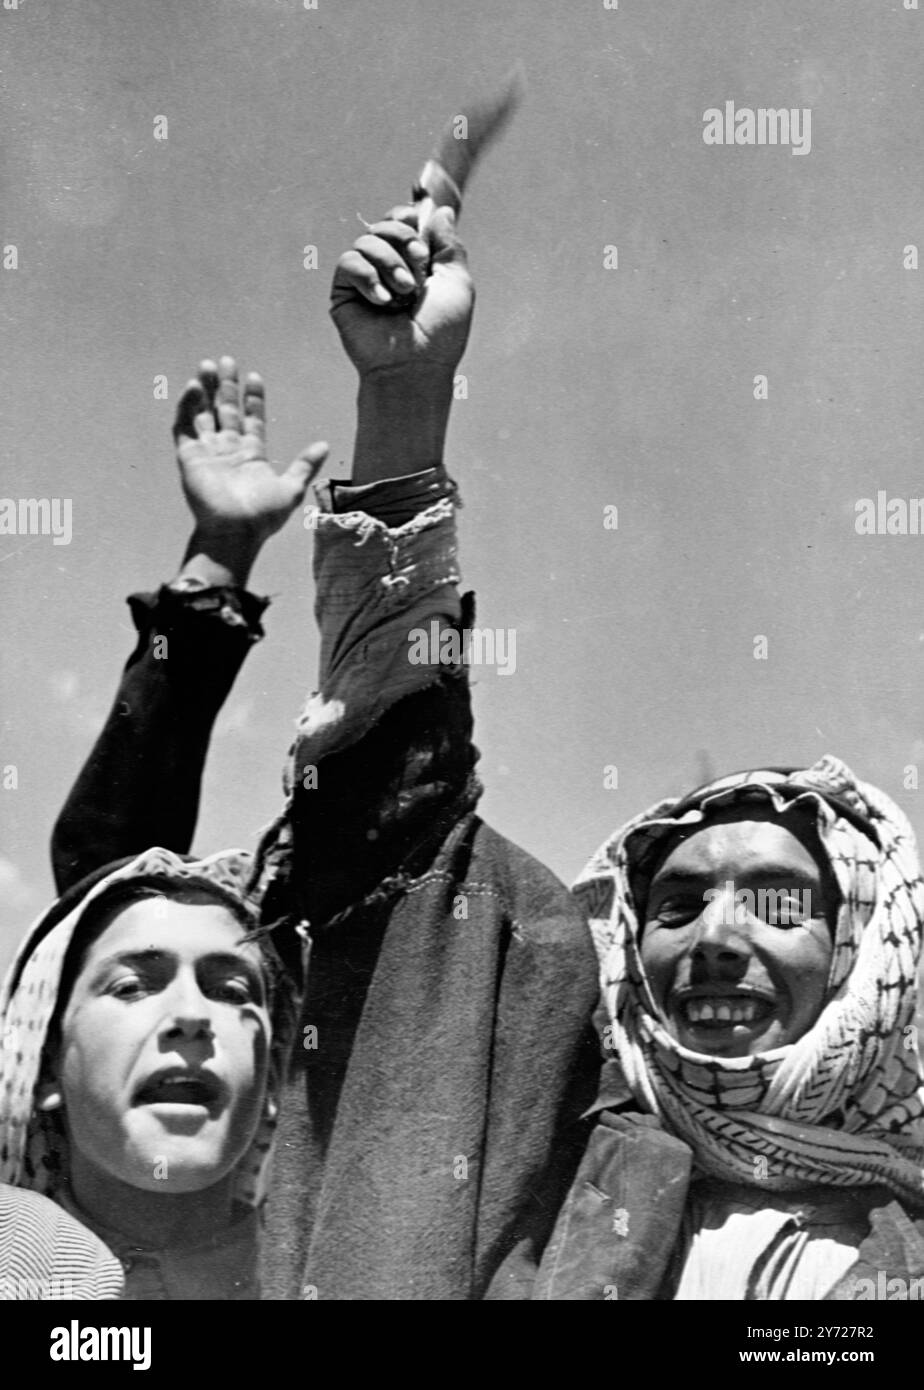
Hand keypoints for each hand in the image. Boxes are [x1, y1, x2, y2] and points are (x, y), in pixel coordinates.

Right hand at [172, 356, 327, 587]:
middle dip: (226, 386)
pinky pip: (185, 426)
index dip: (252, 398)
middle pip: (226, 410)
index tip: (254, 377)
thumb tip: (324, 445)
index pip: (251, 419)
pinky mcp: (189, 456)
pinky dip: (188, 406)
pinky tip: (195, 387)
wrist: (235, 532)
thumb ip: (305, 465)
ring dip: (206, 390)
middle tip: (226, 360)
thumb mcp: (291, 488)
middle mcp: (228, 450)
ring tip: (208, 365)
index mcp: (251, 455)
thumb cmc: (263, 516)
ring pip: (204, 414)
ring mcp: (208, 452)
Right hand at [330, 205, 473, 379]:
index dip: (407, 218)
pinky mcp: (345, 294)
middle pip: (385, 224)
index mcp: (414, 264)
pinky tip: (382, 301)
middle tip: (419, 269)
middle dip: (404, 240)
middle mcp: (388, 269)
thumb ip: (449, 244)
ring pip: (367, 240)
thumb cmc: (441, 332)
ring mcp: (366, 280)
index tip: (418, 230)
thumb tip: (440, 211)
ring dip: (390, 263)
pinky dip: (368, 277)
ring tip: (404, 293)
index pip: (402, 221)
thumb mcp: (457, 282)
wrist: (416, 366)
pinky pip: (349, 262)